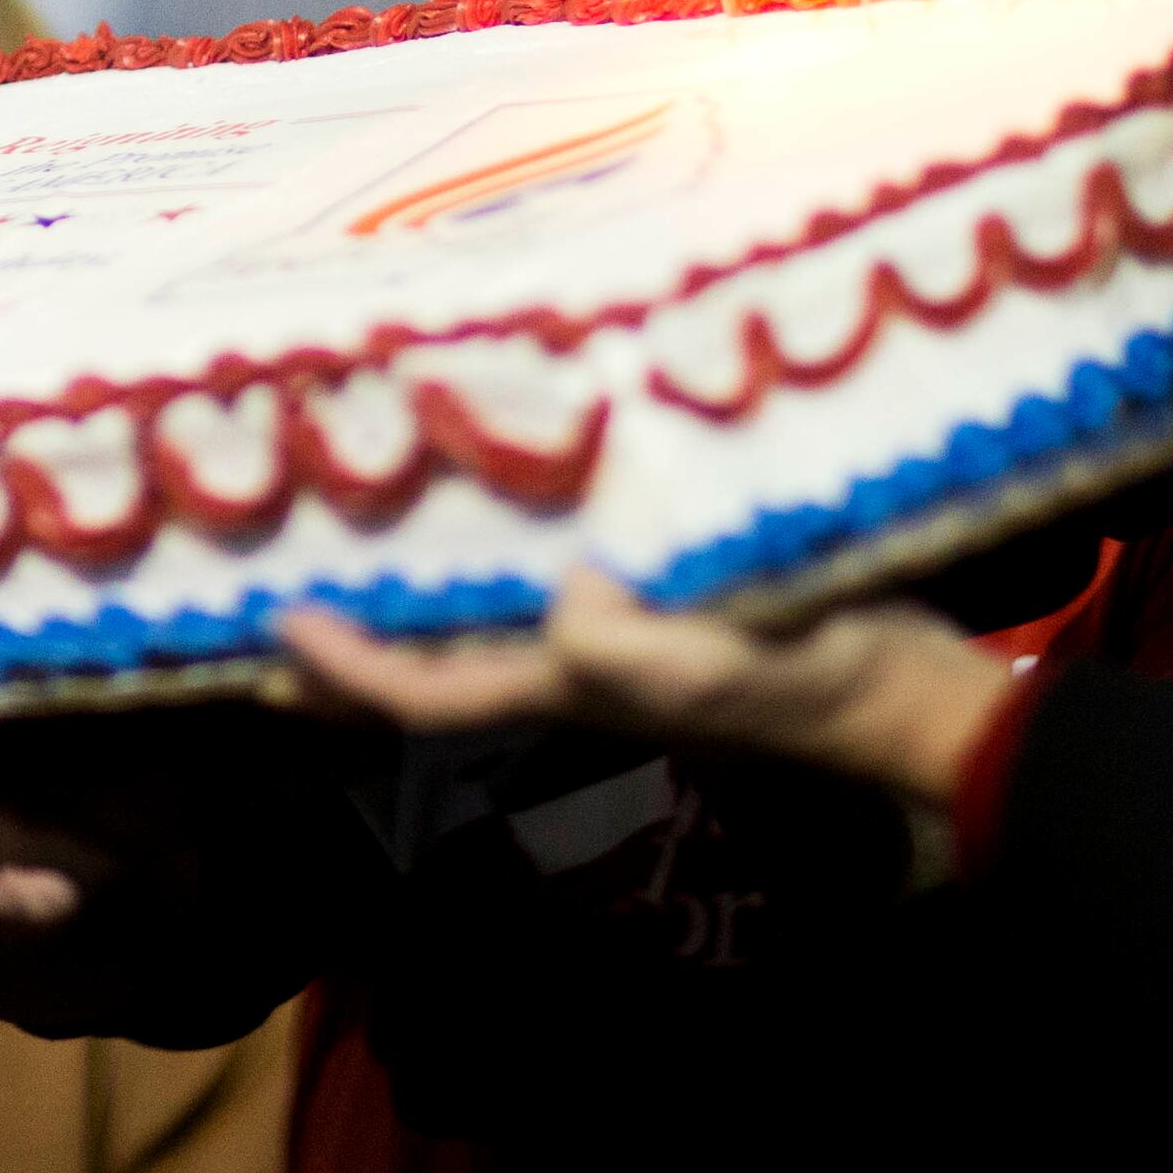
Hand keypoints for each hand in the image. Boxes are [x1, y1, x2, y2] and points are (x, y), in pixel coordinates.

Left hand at [277, 569, 1019, 808]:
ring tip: (363, 513)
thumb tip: (560, 593)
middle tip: (280, 575)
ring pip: (484, 613)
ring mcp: (611, 634)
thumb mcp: (698, 664)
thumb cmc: (790, 674)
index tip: (273, 625)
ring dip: (423, 582)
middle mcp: (567, 666)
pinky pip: (551, 570)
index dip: (344, 668)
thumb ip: (617, 642)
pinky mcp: (658, 593)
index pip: (422, 694)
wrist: (899, 685)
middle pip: (436, 657)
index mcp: (560, 686)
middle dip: (360, 633)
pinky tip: (499, 478)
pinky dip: (507, 535)